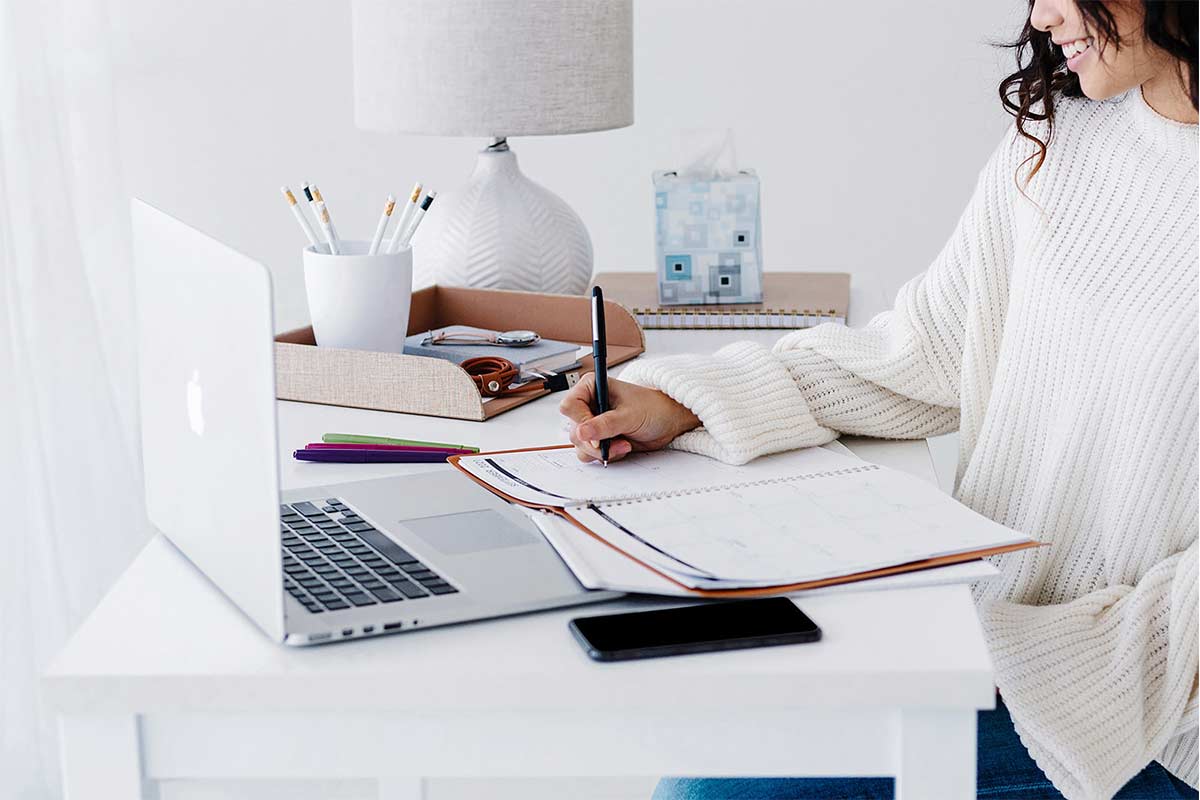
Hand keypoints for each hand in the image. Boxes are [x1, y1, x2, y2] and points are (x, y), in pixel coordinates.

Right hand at [558, 373, 699, 463]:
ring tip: (623, 444)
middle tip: (614, 442)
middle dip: (594, 442)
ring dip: (601, 451)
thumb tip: (582, 433)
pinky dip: (606, 455)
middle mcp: (589, 405)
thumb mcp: (629, 415)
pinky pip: (590, 454)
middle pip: (573, 430)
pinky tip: (623, 447)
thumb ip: (605, 424)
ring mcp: (593, 424)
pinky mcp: (599, 439)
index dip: (580, 422)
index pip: (570, 406)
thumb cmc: (653, 408)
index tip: (595, 434)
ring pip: (580, 445)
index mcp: (591, 387)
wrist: (668, 422)